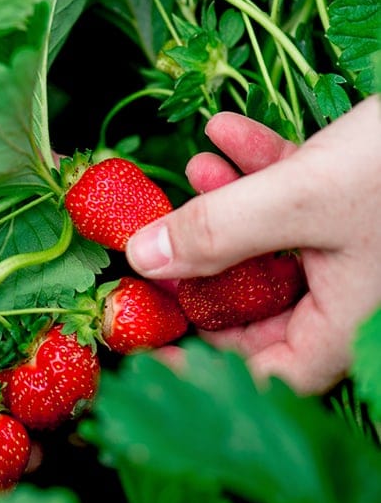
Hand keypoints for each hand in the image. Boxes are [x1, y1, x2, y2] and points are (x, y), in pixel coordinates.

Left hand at [125, 97, 380, 392]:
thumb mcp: (300, 197)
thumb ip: (219, 231)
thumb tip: (143, 260)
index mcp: (344, 324)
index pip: (261, 372)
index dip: (199, 362)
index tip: (148, 341)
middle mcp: (351, 296)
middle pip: (256, 302)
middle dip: (204, 263)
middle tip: (157, 238)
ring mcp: (356, 248)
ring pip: (274, 242)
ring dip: (226, 203)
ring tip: (192, 166)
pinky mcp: (360, 203)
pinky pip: (298, 199)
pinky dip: (262, 169)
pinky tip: (225, 130)